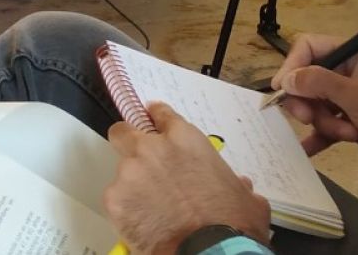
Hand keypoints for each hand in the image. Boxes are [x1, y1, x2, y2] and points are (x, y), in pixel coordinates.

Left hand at [104, 103, 270, 253]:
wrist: (211, 252)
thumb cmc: (231, 224)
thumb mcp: (243, 195)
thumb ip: (234, 181)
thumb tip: (239, 185)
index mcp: (184, 140)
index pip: (161, 115)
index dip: (157, 120)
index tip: (154, 125)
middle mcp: (151, 149)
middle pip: (123, 132)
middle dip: (128, 141)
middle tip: (140, 160)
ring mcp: (129, 173)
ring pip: (122, 171)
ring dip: (134, 184)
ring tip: (153, 207)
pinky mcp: (114, 199)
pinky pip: (117, 199)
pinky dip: (127, 209)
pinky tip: (145, 221)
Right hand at [270, 33, 357, 184]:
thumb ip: (319, 83)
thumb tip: (285, 79)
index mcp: (354, 56)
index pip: (309, 47)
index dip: (292, 66)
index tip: (282, 90)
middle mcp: (348, 73)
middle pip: (307, 79)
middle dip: (307, 101)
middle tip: (309, 118)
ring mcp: (349, 99)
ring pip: (314, 104)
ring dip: (322, 122)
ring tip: (345, 135)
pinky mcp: (350, 122)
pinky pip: (324, 126)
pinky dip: (317, 136)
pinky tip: (308, 150)